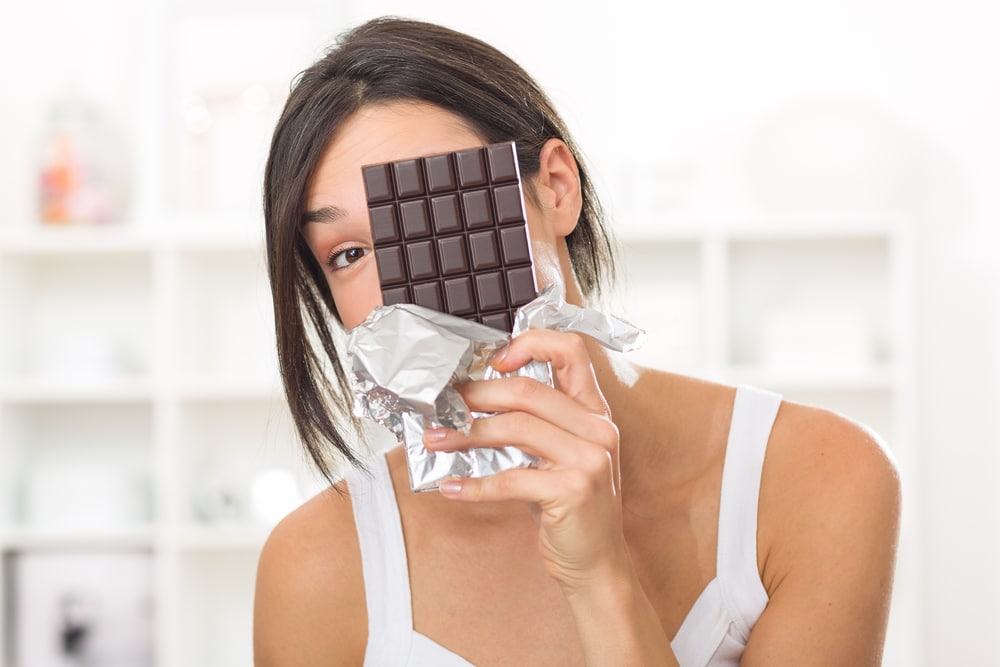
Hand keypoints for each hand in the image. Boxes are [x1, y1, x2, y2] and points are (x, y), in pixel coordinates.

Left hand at [422, 328, 626, 593]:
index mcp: (594, 411)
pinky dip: (474, 484)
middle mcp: (597, 428)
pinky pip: (510, 478)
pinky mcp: (572, 490)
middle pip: (527, 390)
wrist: (597, 563)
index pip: (570, 351)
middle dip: (476, 395)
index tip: (493, 361)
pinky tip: (451, 487)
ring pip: (514, 429)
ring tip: (435, 440)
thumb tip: (471, 402)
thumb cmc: (570, 507)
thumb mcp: (559, 456)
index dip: (530, 344)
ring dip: (465, 434)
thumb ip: (533, 425)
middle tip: (443, 405)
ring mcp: (589, 459)